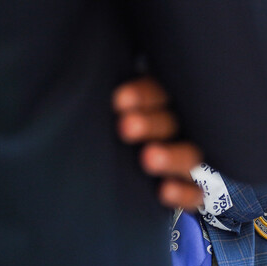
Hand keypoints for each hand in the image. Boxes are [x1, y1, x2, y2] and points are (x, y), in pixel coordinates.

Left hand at [113, 76, 203, 208]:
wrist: (149, 168)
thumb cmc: (125, 124)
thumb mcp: (121, 104)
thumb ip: (112, 97)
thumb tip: (70, 73)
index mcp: (166, 98)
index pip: (160, 91)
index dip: (144, 95)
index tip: (119, 101)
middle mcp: (182, 125)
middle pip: (172, 122)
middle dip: (150, 124)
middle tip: (126, 127)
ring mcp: (191, 157)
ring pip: (189, 155)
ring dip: (171, 156)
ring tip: (148, 159)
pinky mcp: (194, 188)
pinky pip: (195, 192)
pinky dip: (183, 193)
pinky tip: (164, 192)